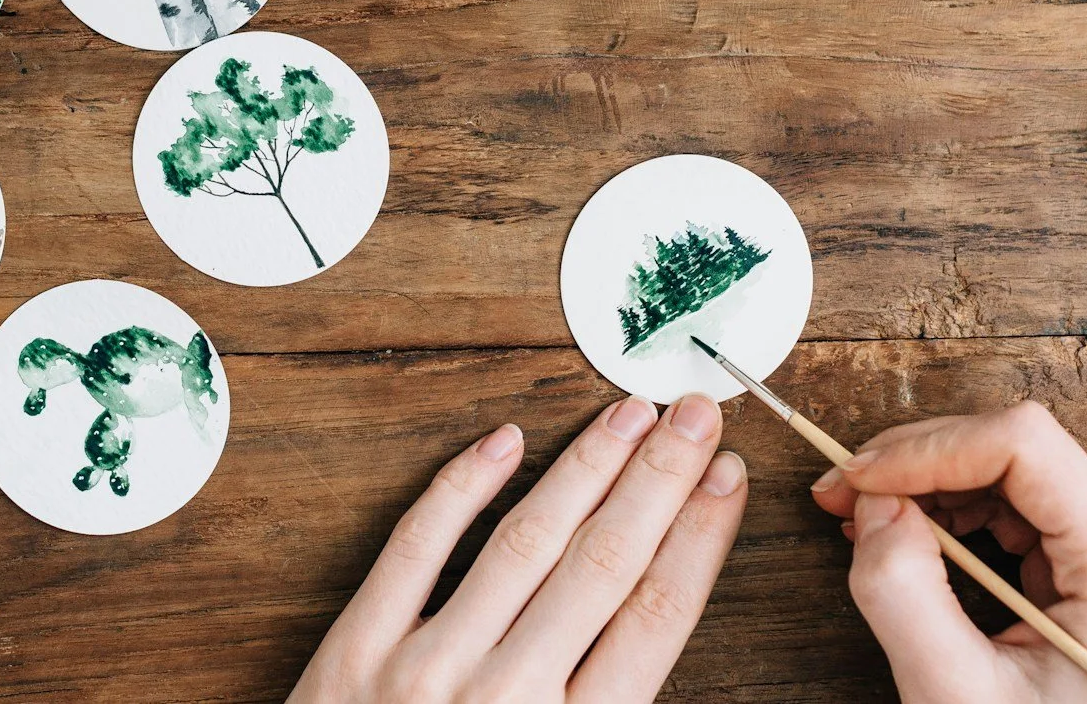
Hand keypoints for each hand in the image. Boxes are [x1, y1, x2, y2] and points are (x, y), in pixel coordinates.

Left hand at [290, 394, 748, 703]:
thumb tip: (666, 616)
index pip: (655, 615)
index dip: (698, 536)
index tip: (728, 474)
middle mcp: (509, 700)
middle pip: (603, 563)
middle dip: (658, 479)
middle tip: (693, 413)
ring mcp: (428, 670)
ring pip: (524, 542)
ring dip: (585, 467)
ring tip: (628, 413)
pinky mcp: (358, 651)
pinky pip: (416, 548)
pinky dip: (462, 488)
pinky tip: (506, 439)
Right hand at [811, 401, 1086, 703]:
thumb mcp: (954, 694)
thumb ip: (904, 592)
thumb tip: (874, 501)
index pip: (1023, 444)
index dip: (927, 446)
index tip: (857, 480)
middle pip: (1017, 447)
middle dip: (919, 462)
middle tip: (842, 496)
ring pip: (1015, 465)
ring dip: (932, 482)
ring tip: (870, 522)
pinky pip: (1024, 500)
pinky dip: (959, 507)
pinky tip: (915, 537)